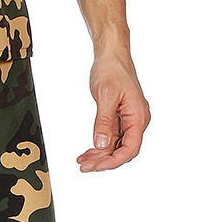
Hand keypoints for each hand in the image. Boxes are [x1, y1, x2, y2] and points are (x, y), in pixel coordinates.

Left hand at [77, 53, 150, 171]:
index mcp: (138, 116)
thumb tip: (102, 143)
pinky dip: (100, 144)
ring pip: (117, 144)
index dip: (114, 160)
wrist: (111, 54)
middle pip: (123, 149)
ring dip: (100, 154)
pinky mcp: (121, 116)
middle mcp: (137, 120)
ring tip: (83, 161)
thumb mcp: (105, 96)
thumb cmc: (112, 69)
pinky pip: (113, 136)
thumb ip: (104, 122)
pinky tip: (89, 150)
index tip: (97, 166)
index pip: (130, 148)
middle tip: (85, 166)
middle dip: (104, 160)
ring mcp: (129, 119)